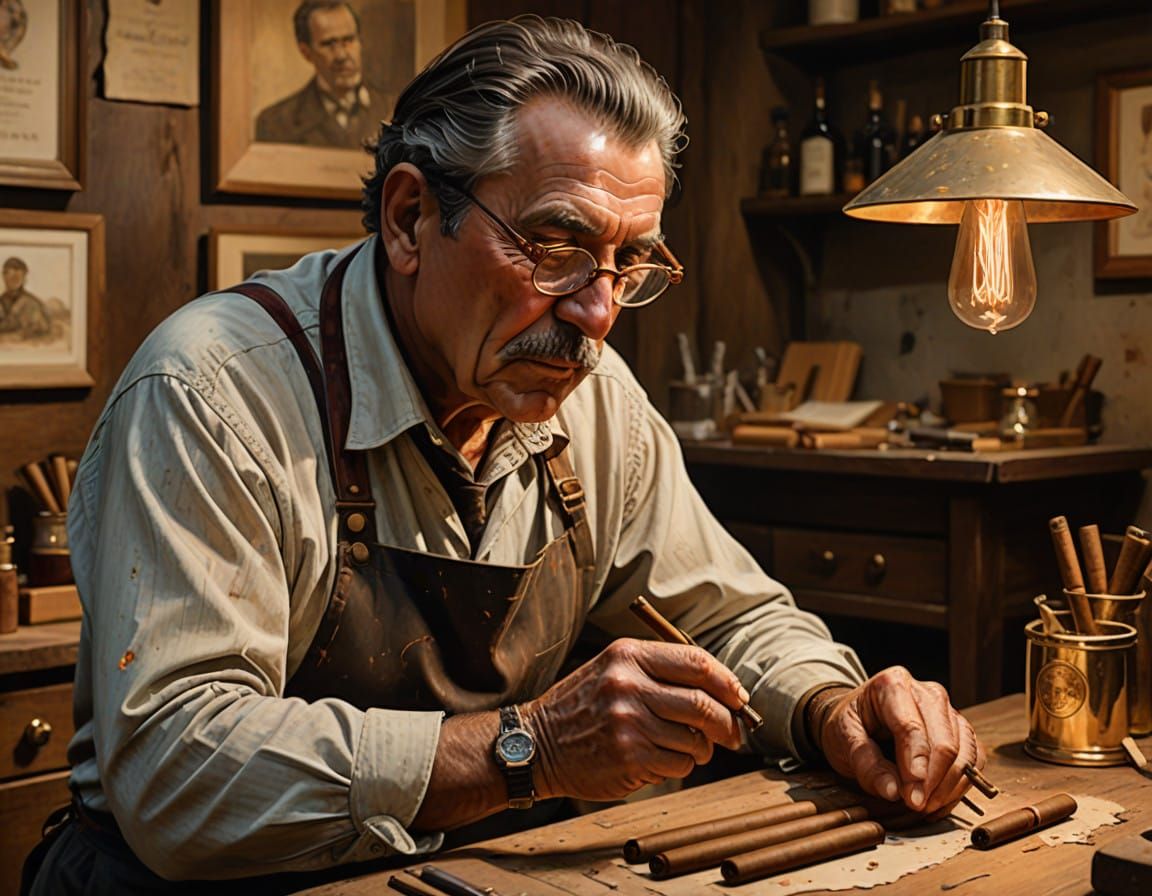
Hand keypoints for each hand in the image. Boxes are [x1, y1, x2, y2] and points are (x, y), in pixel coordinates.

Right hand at [523, 638, 747, 801]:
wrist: (537, 743)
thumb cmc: (583, 706)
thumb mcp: (614, 669)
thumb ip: (661, 672)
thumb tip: (722, 690)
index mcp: (628, 655)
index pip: (696, 662)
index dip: (727, 682)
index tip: (738, 697)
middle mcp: (628, 684)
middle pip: (703, 704)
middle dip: (727, 723)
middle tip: (733, 734)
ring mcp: (628, 722)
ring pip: (694, 739)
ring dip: (700, 748)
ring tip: (685, 748)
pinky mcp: (629, 756)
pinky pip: (679, 764)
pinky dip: (680, 765)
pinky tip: (660, 759)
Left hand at [814, 666, 984, 815]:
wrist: (860, 716)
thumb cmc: (852, 723)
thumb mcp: (842, 739)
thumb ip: (865, 764)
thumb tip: (893, 791)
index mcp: (892, 684)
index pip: (911, 728)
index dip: (915, 766)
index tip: (912, 797)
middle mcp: (926, 692)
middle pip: (944, 742)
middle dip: (932, 781)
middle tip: (916, 807)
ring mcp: (948, 710)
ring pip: (964, 752)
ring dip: (949, 787)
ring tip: (926, 807)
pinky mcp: (960, 729)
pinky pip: (974, 759)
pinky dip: (961, 785)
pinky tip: (940, 801)